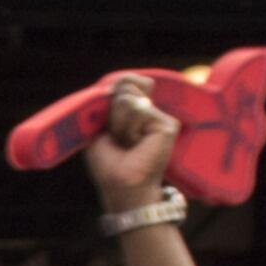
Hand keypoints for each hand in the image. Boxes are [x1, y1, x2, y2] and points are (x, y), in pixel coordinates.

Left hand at [88, 76, 180, 213]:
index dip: (113, 89)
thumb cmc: (109, 162)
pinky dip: (129, 129)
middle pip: (125, 86)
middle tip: (116, 135)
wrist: (121, 184)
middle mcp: (149, 108)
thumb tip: (115, 86)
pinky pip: (140, 111)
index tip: (106, 114)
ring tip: (126, 141)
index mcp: (134, 108)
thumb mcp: (98, 130)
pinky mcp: (167, 123)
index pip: (126, 81)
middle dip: (112, 111)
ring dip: (119, 123)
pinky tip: (136, 143)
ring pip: (130, 100)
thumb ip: (105, 105)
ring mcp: (160, 115)